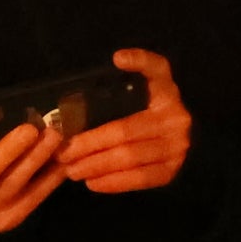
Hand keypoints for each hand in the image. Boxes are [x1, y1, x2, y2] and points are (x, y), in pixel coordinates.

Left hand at [60, 49, 191, 192]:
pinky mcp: (173, 169)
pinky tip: (92, 183)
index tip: (117, 58)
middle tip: (62, 153)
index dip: (139, 61)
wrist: (171, 141)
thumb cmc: (140, 113)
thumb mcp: (133, 93)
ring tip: (71, 171)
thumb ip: (115, 85)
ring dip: (95, 166)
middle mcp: (176, 116)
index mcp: (165, 90)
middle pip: (124, 130)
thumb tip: (98, 78)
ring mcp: (178, 145)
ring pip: (130, 157)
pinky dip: (114, 183)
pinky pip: (141, 179)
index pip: (157, 69)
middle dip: (88, 144)